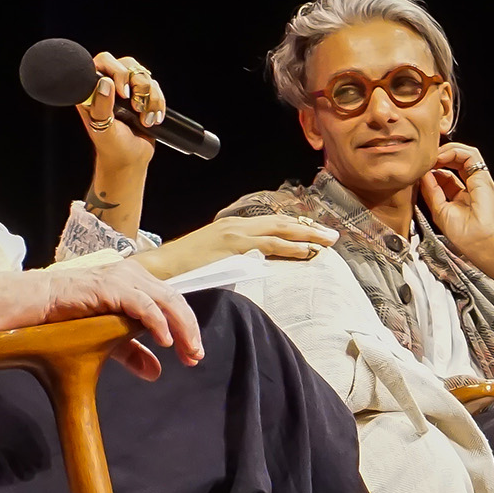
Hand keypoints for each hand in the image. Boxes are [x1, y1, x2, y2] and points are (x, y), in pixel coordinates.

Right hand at [35, 256, 202, 378]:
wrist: (37, 305)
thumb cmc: (69, 317)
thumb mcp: (108, 339)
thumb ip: (133, 352)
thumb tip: (155, 372)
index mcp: (137, 283)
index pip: (172, 303)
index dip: (187, 328)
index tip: (193, 355)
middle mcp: (134, 276)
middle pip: (175, 301)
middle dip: (190, 330)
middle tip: (196, 356)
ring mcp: (123, 279)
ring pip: (165, 300)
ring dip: (181, 327)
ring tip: (188, 350)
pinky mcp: (110, 287)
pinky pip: (142, 304)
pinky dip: (157, 322)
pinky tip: (165, 341)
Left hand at [79, 51, 165, 171]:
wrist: (131, 160)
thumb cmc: (112, 147)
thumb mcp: (103, 127)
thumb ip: (101, 105)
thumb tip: (105, 82)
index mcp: (93, 90)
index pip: (103, 62)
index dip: (116, 72)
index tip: (123, 94)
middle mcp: (110, 86)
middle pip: (128, 64)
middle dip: (138, 85)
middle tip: (135, 106)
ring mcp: (128, 90)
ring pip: (144, 75)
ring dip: (150, 98)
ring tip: (144, 118)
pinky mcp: (143, 97)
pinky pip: (156, 88)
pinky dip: (158, 104)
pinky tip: (152, 119)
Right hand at [136, 213, 337, 279]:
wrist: (161, 268)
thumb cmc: (184, 269)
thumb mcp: (214, 259)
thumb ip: (235, 258)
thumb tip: (254, 266)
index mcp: (233, 227)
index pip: (272, 223)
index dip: (296, 228)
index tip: (316, 233)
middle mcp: (236, 225)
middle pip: (281, 223)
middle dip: (309, 229)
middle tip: (332, 236)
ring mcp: (235, 233)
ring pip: (280, 231)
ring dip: (308, 237)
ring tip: (328, 243)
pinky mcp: (233, 246)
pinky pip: (269, 245)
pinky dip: (292, 248)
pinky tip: (308, 252)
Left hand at [419, 143, 493, 247]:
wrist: (481, 242)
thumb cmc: (466, 235)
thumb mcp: (439, 210)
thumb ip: (431, 191)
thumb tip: (422, 175)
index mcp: (461, 197)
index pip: (446, 175)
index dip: (434, 169)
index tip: (421, 170)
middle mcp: (471, 186)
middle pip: (455, 162)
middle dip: (440, 157)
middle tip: (426, 159)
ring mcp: (478, 180)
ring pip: (464, 154)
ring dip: (446, 152)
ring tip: (433, 157)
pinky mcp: (483, 177)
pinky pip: (471, 155)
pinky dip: (455, 152)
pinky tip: (441, 158)